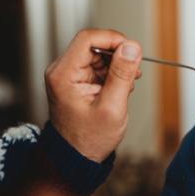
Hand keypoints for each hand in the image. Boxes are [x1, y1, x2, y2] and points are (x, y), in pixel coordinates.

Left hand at [45, 29, 142, 161]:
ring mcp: (69, 75)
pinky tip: (118, 88)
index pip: (88, 38)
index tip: (132, 51)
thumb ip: (122, 74)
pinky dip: (113, 73)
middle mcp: (62, 70)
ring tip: (125, 86)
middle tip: (133, 72)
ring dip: (117, 65)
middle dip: (118, 55)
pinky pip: (98, 64)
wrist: (77, 157)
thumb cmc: (89, 139)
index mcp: (64, 74)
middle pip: (94, 43)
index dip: (114, 39)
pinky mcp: (77, 79)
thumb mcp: (112, 107)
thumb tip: (132, 46)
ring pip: (99, 53)